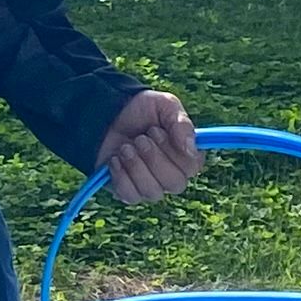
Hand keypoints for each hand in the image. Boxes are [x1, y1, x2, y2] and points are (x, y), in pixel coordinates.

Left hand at [97, 89, 200, 206]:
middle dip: (153, 157)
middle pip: (174, 183)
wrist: (107, 114)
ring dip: (136, 165)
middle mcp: (172, 176)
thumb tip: (190, 149)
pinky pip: (130, 196)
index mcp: (186, 156)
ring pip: (152, 191)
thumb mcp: (165, 105)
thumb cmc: (142, 110)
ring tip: (125, 147)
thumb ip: (182, 123)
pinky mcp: (128, 192)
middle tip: (140, 138)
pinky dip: (120, 175)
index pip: (192, 167)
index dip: (174, 151)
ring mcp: (150, 187)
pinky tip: (115, 159)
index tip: (157, 131)